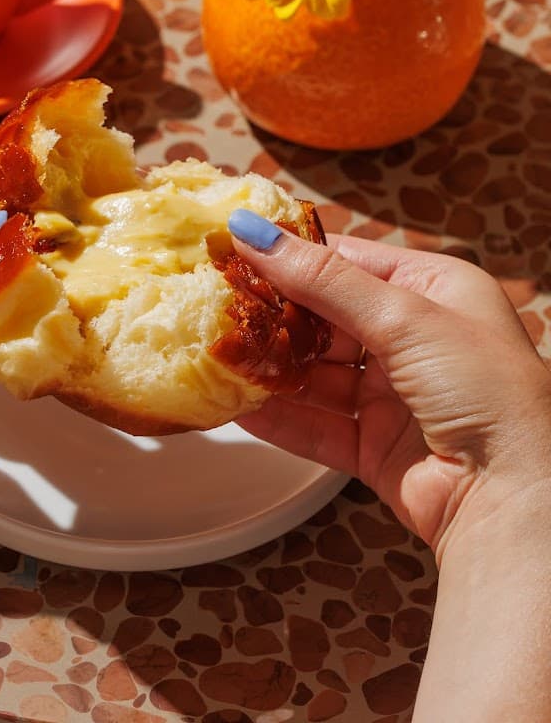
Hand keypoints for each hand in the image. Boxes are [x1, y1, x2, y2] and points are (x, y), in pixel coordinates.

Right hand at [228, 210, 550, 560]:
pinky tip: (239, 406)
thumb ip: (323, 280)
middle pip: (327, 320)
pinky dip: (279, 417)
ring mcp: (395, 396)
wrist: (518, 500)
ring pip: (316, 375)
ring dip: (271, 369)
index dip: (294, 257)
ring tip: (216, 356)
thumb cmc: (489, 391)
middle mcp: (415, 340)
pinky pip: (317, 425)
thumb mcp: (405, 317)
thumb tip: (257, 233)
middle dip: (275, 317)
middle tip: (216, 305)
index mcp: (436, 292)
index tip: (238, 249)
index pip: (350, 262)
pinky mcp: (377, 447)